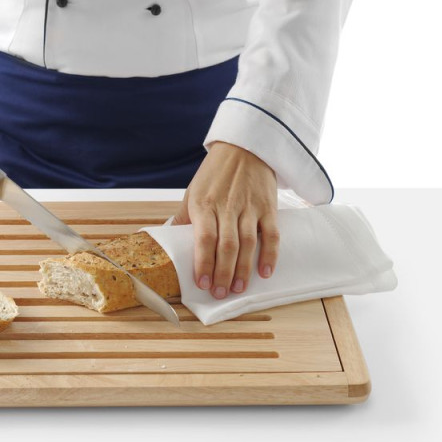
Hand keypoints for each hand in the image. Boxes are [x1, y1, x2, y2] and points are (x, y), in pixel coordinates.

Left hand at [174, 141, 279, 298]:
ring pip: (248, 244)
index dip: (203, 263)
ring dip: (243, 269)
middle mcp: (227, 207)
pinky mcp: (268, 207)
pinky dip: (270, 255)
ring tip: (238, 288)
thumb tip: (169, 238)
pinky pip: (271, 234)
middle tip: (221, 294)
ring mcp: (249, 207)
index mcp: (204, 205)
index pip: (204, 239)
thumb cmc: (215, 173)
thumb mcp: (193, 192)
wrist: (244, 147)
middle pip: (226, 246)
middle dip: (223, 273)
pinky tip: (265, 272)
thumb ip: (184, 217)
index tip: (202, 283)